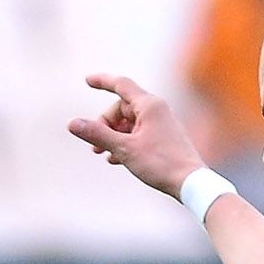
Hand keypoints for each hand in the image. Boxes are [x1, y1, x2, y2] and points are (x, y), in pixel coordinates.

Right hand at [67, 72, 210, 197]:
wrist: (191, 183)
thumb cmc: (161, 163)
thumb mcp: (124, 149)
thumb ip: (98, 134)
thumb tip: (73, 124)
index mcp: (149, 105)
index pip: (121, 84)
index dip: (102, 81)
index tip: (87, 80)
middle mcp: (157, 110)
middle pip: (122, 108)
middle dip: (105, 124)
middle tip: (95, 146)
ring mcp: (161, 123)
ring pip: (129, 123)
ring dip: (113, 136)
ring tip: (103, 155)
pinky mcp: (164, 138)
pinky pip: (139, 133)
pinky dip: (125, 142)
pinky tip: (116, 160)